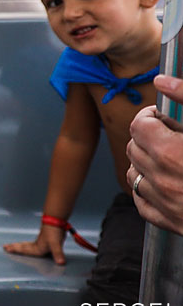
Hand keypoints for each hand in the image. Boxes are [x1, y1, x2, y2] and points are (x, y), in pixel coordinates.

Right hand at [3, 224, 67, 264]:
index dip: (16, 250)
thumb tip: (61, 263)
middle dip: (14, 247)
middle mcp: (37, 245)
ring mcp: (39, 242)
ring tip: (12, 245)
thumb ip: (58, 253)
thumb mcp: (56, 244)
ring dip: (19, 245)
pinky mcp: (43, 240)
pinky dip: (26, 244)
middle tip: (5, 247)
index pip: (25, 250)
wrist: (55, 221)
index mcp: (38, 248)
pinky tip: (27, 245)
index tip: (7, 249)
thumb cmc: (54, 232)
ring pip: (26, 244)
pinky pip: (31, 244)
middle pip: (23, 247)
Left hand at [126, 74, 182, 234]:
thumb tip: (163, 81)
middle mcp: (163, 181)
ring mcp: (166, 204)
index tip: (164, 116)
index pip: (139, 125)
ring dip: (146, 161)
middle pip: (134, 147)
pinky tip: (165, 182)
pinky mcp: (172, 223)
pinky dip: (147, 190)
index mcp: (171, 153)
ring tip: (169, 155)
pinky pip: (142, 203)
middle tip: (171, 134)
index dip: (151, 116)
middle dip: (148, 136)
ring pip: (134, 175)